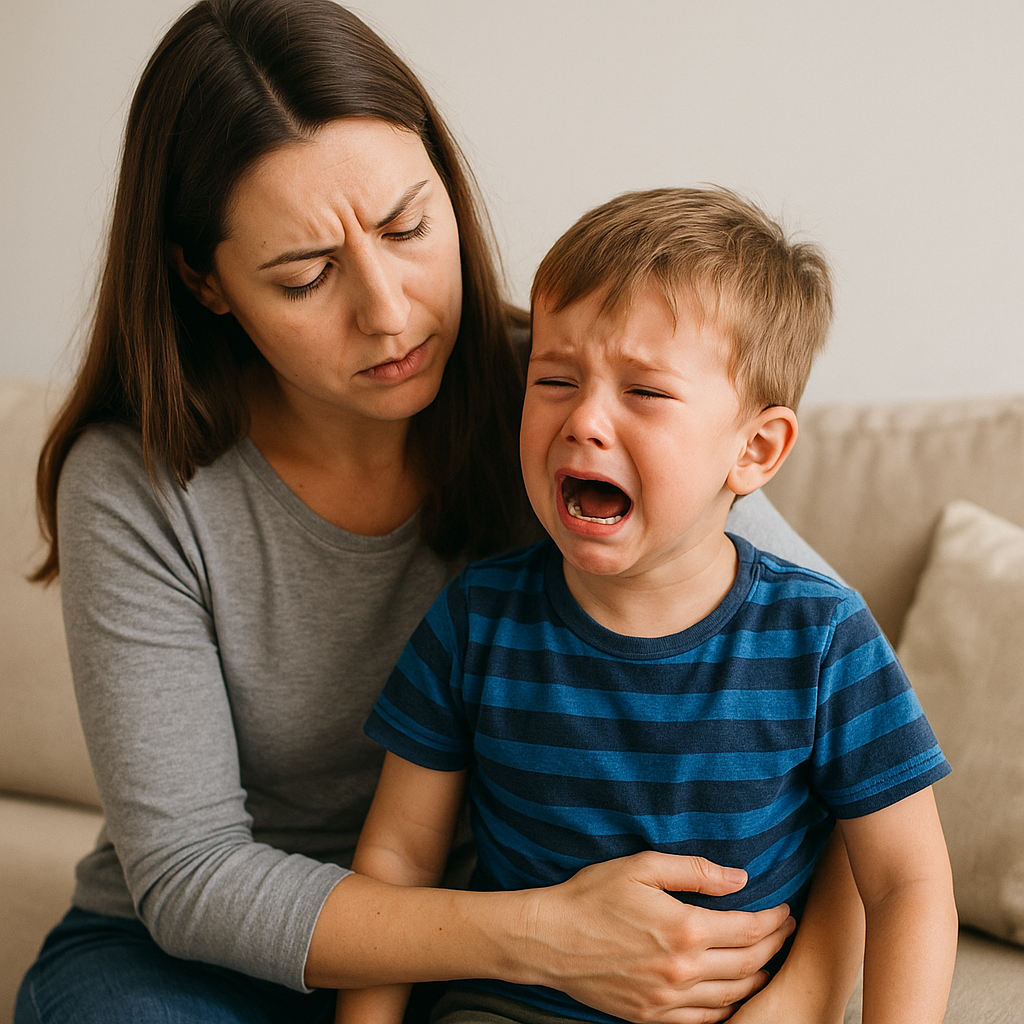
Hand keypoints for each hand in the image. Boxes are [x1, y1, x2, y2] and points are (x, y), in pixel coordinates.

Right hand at [521, 851, 794, 1023]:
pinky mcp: (652, 1018)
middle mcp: (682, 971)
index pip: (748, 930)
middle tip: (784, 932)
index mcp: (684, 929)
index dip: (773, 920)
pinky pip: (705, 1020)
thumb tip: (740, 878)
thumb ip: (695, 871)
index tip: (784, 910)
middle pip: (748, 964)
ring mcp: (668, 1000)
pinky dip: (728, 1007)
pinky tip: (733, 992)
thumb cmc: (592, 896)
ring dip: (757, 978)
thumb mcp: (641, 867)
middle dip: (773, 946)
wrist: (549, 940)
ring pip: (732, 996)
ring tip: (766, 961)